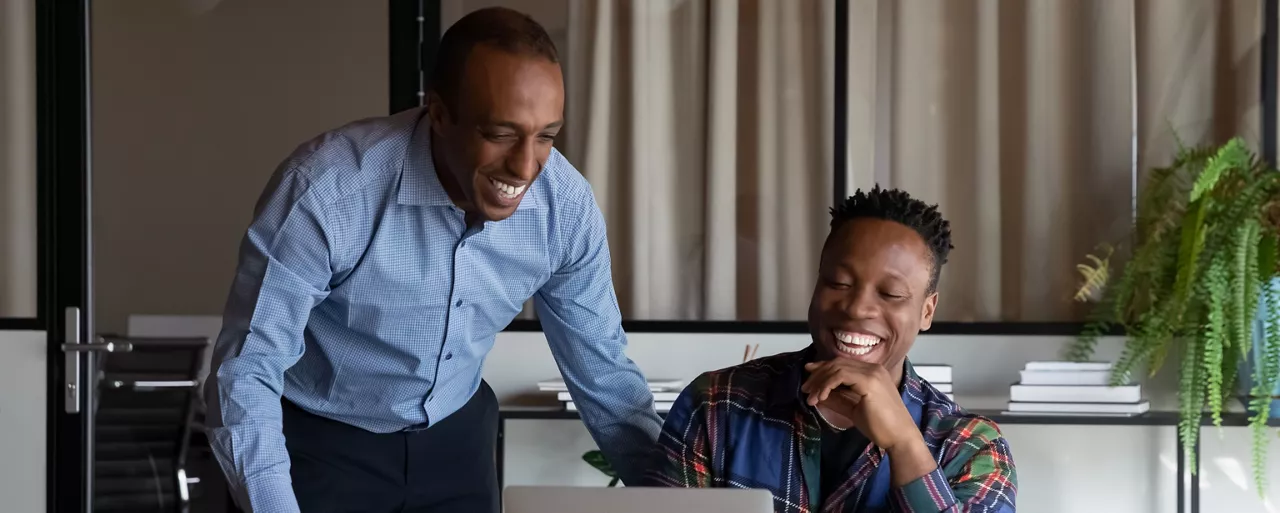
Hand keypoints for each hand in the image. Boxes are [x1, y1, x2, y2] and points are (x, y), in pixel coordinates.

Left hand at [800, 359, 917, 451]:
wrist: (899, 437)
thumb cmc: (880, 426)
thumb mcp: (853, 409)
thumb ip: (837, 399)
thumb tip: (818, 395)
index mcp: (872, 372)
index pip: (842, 364)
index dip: (822, 369)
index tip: (808, 378)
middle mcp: (873, 368)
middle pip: (837, 363)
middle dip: (817, 375)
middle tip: (805, 389)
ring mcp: (872, 373)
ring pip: (836, 368)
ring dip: (819, 381)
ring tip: (810, 397)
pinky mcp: (869, 381)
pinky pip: (840, 376)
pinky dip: (827, 385)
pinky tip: (820, 398)